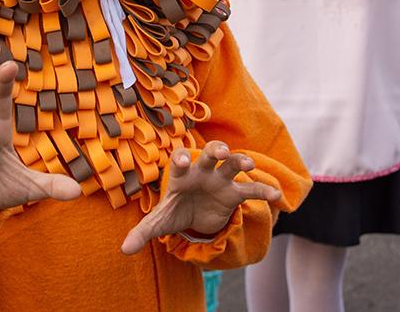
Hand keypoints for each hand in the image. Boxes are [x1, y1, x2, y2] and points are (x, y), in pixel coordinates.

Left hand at [120, 140, 280, 254]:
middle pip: (210, 153)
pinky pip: (250, 190)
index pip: (180, 159)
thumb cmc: (175, 211)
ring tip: (249, 166)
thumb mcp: (160, 222)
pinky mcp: (234, 193)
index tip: (182, 163)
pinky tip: (276, 197)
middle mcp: (202, 171)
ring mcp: (220, 180)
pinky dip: (263, 191)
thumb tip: (124, 250)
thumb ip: (143, 232)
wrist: (194, 215)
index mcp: (182, 174)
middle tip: (221, 152)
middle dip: (216, 150)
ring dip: (240, 161)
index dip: (181, 158)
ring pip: (232, 164)